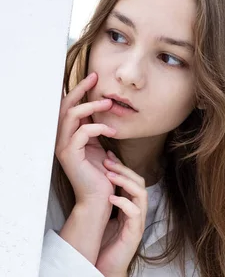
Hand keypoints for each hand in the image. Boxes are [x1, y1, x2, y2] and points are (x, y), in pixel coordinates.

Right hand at [55, 72, 116, 207]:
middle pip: (65, 106)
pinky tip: (111, 131)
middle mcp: (62, 139)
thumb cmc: (102, 175)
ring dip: (90, 106)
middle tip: (95, 78)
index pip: (69, 107)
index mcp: (68, 135)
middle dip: (80, 89)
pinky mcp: (70, 155)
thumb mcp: (99, 147)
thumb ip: (97, 131)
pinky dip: (97, 128)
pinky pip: (81, 133)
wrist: (98, 198)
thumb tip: (104, 113)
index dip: (79, 91)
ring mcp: (63, 147)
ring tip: (108, 103)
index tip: (94, 78)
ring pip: (71, 116)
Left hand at [95, 152, 147, 276]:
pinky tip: (111, 198)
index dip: (122, 167)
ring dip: (125, 182)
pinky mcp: (134, 234)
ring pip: (141, 195)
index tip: (107, 156)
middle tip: (107, 161)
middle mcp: (137, 213)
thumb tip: (96, 183)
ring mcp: (137, 223)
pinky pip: (135, 213)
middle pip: (140, 183)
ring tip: (109, 175)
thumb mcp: (104, 218)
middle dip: (124, 170)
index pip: (133, 181)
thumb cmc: (103, 246)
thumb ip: (104, 202)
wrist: (104, 271)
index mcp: (130, 207)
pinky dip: (124, 203)